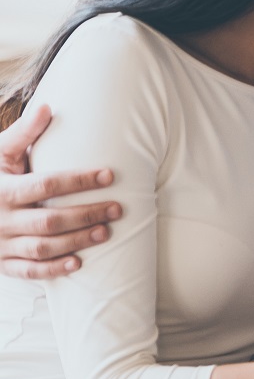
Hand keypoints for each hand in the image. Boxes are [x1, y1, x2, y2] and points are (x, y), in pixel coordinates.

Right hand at [0, 104, 121, 278]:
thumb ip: (23, 133)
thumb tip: (47, 107)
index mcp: (1, 189)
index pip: (46, 185)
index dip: (79, 181)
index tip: (110, 175)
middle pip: (49, 220)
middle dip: (86, 215)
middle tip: (118, 208)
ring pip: (42, 247)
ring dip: (76, 241)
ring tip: (106, 231)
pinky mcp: (0, 262)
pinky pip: (27, 271)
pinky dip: (52, 270)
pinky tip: (78, 263)